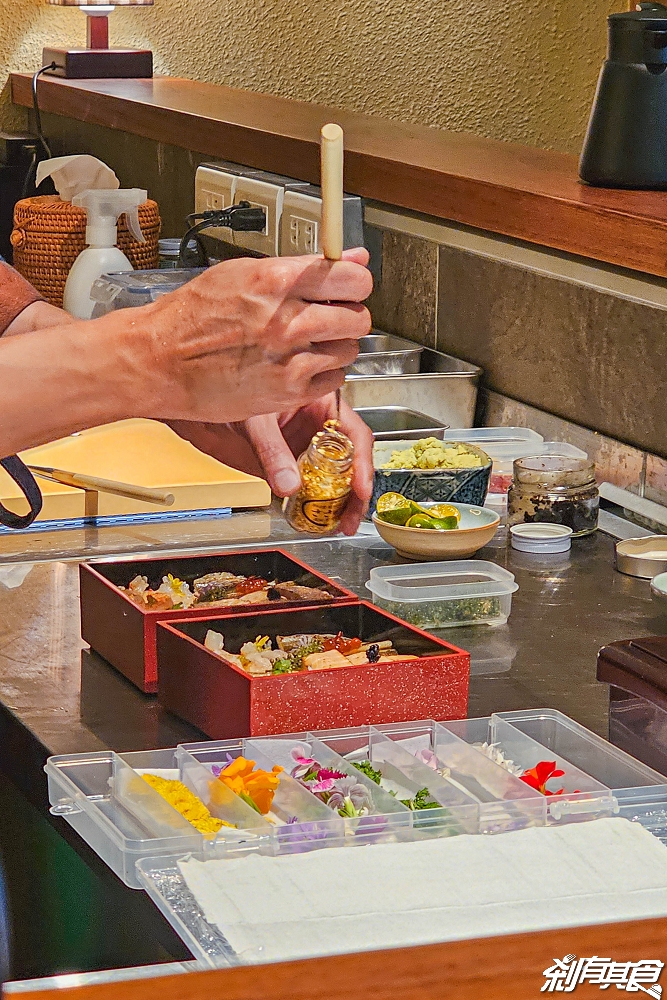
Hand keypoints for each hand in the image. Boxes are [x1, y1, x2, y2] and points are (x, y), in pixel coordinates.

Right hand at [140, 248, 372, 423]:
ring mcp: (289, 360)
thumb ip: (303, 268)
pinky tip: (299, 365)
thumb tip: (353, 258)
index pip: (352, 278)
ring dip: (335, 346)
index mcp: (276, 282)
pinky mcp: (287, 393)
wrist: (159, 361)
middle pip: (358, 317)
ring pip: (349, 350)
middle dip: (348, 315)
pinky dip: (322, 374)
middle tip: (330, 316)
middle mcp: (287, 321)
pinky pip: (333, 380)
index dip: (356, 283)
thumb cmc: (192, 316)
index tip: (351, 287)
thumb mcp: (243, 273)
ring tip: (308, 343)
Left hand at [170, 395, 373, 535]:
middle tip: (351, 519)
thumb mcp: (256, 420)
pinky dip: (319, 502)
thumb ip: (271, 451)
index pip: (355, 434)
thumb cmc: (235, 392)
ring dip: (341, 502)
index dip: (363, 464)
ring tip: (340, 524)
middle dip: (356, 493)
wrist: (207, 403)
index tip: (360, 489)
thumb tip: (287, 485)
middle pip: (352, 461)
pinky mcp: (294, 462)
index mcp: (323, 402)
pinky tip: (318, 517)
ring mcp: (308, 446)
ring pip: (337, 476)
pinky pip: (314, 484)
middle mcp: (321, 426)